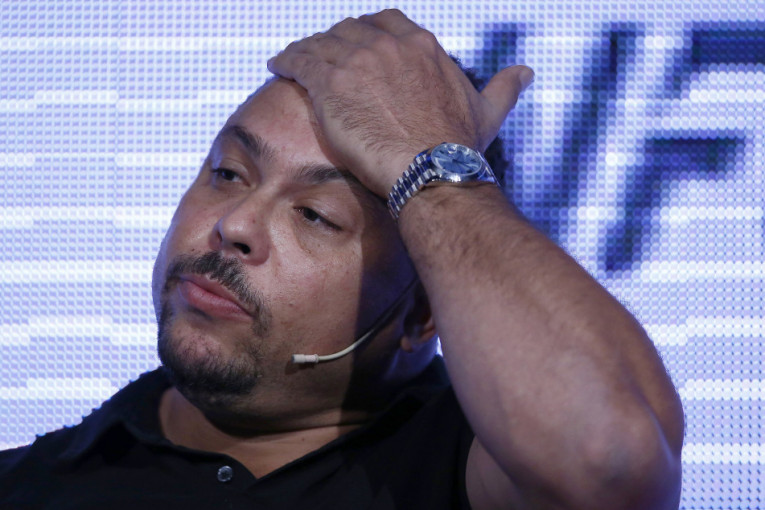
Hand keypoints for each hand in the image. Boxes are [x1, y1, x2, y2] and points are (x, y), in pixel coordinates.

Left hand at [267, 9, 533, 196]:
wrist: (433, 171)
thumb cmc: (457, 147)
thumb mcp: (487, 111)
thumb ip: (504, 87)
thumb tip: (525, 73)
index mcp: (420, 46)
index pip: (385, 24)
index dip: (367, 36)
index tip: (358, 52)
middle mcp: (388, 44)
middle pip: (349, 31)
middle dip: (335, 44)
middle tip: (325, 62)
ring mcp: (358, 59)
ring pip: (322, 43)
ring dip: (308, 51)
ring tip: (297, 63)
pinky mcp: (331, 81)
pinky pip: (299, 60)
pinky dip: (287, 60)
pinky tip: (279, 67)